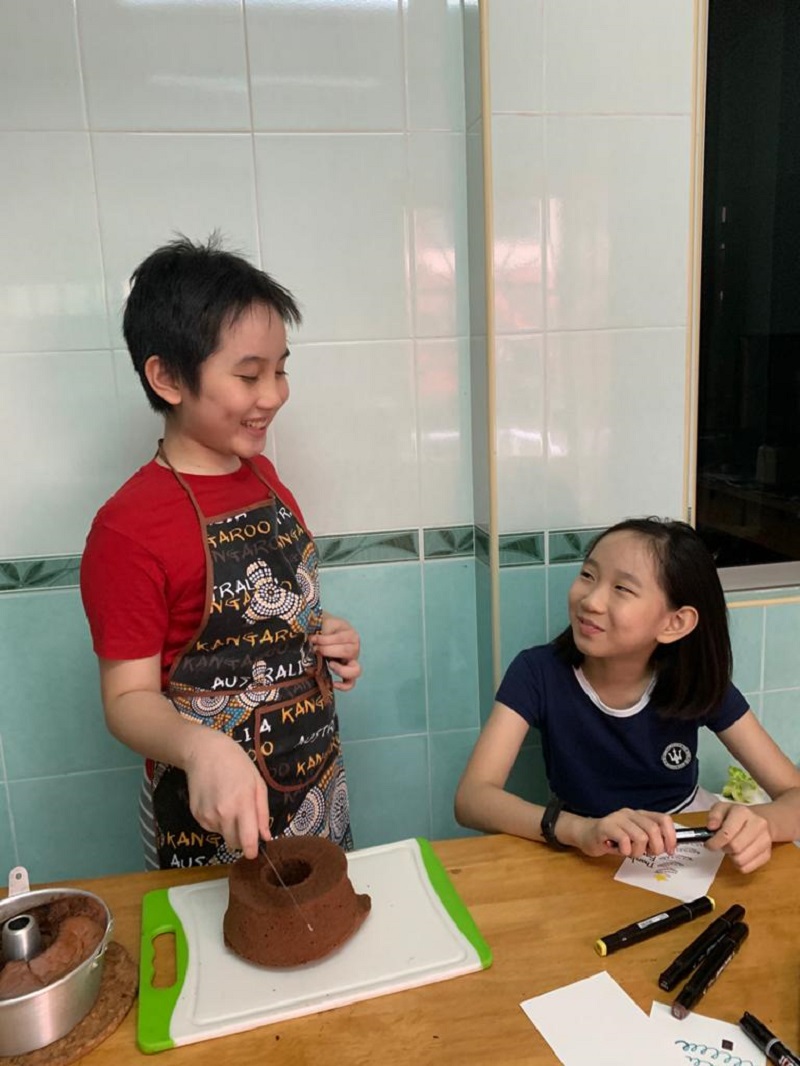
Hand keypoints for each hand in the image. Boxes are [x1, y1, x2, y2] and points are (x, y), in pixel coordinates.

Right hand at [183, 727, 270, 858]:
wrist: (204, 753)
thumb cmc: (237, 764)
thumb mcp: (258, 783)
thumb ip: (262, 812)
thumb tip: (265, 836)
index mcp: (242, 804)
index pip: (247, 840)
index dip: (251, 851)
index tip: (254, 853)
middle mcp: (223, 814)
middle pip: (234, 843)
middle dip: (242, 838)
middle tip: (245, 820)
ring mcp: (207, 816)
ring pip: (223, 835)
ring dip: (229, 827)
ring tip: (229, 803)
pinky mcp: (197, 816)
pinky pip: (211, 828)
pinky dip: (217, 821)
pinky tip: (217, 802)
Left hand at [311, 612, 361, 691]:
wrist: (323, 631)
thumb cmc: (324, 627)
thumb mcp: (323, 623)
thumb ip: (320, 629)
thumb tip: (311, 639)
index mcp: (351, 635)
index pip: (341, 639)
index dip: (325, 640)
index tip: (312, 639)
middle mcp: (355, 649)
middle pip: (348, 652)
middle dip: (328, 651)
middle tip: (316, 649)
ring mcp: (352, 662)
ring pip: (355, 670)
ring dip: (341, 669)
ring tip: (329, 664)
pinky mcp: (346, 673)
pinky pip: (350, 683)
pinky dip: (343, 686)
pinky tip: (332, 683)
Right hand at [570, 808, 677, 858]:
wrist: (585, 834)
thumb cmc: (612, 839)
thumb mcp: (634, 838)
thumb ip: (649, 839)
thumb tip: (668, 847)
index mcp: (640, 815)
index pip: (663, 819)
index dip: (670, 836)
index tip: (670, 850)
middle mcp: (630, 813)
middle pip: (654, 829)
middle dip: (655, 848)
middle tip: (646, 853)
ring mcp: (617, 818)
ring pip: (641, 837)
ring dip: (637, 851)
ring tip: (628, 851)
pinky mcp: (606, 826)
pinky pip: (625, 840)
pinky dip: (625, 851)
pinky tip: (618, 849)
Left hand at [705, 801, 771, 872]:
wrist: (759, 820)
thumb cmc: (735, 816)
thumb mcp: (721, 809)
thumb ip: (714, 816)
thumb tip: (711, 827)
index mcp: (743, 812)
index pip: (727, 833)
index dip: (714, 842)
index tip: (709, 844)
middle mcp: (758, 825)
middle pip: (735, 848)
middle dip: (724, 848)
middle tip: (722, 844)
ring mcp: (765, 840)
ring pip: (741, 860)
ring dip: (731, 857)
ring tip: (731, 849)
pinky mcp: (767, 854)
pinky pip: (747, 868)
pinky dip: (739, 865)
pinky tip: (739, 855)